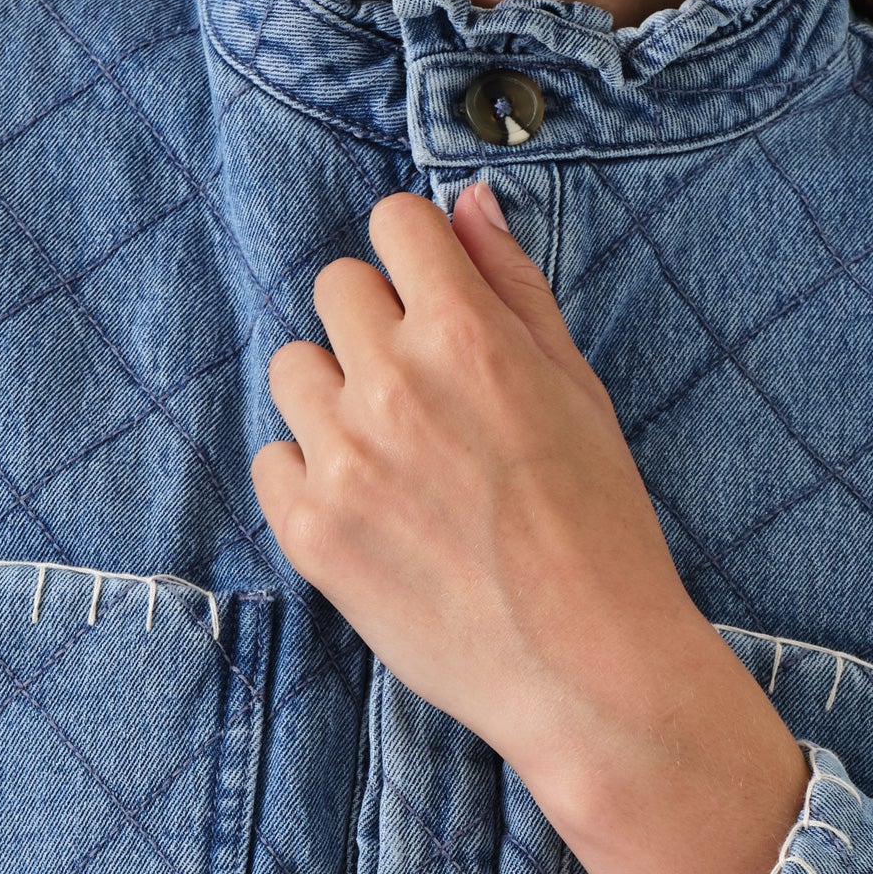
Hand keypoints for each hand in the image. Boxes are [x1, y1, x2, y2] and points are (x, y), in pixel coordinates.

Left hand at [254, 186, 808, 873]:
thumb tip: (465, 203)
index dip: (417, 261)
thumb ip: (514, 286)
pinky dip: (309, 478)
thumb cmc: (600, 527)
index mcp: (467, 335)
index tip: (434, 305)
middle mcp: (394, 384)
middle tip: (426, 401)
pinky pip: (272, 460)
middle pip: (336, 290)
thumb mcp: (577, 388)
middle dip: (376, 328)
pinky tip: (370, 513)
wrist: (586, 669)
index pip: (394, 225)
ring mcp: (344, 460)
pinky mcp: (311, 532)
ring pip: (293, 370)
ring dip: (334, 398)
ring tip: (396, 461)